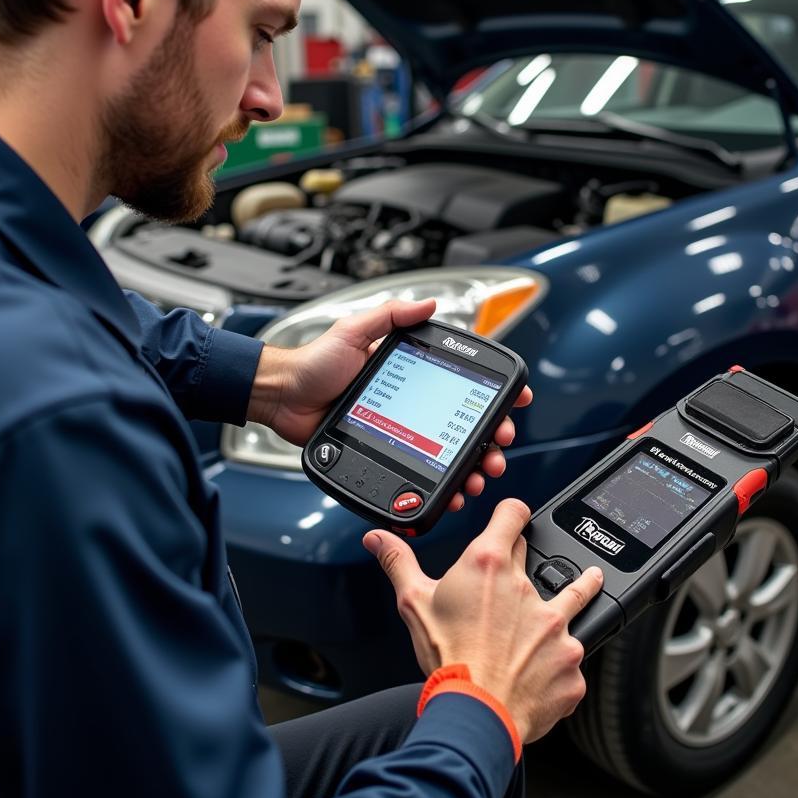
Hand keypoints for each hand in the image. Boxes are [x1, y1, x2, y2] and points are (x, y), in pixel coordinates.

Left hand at [246, 298, 532, 510]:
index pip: (463, 383)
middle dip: (491, 438)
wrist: (283, 398)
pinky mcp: (386, 454)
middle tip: (499, 446)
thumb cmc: (314, 364)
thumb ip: (390, 316)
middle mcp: (413, 402)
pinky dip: (441, 485)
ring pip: (449, 454)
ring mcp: (402, 430)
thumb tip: (429, 305)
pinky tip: (451, 492)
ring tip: (479, 475)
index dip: (494, 394)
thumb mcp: (354, 330)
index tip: (515, 401)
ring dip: (472, 466)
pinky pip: (420, 472)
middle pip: (465, 424)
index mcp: (412, 373)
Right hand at [364, 498, 603, 743]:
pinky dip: (561, 658)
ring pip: (578, 593)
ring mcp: (556, 625)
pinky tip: (548, 665)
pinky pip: (572, 654)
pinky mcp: (572, 659)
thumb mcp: (413, 603)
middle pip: (536, 555)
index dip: (512, 512)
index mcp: (490, 565)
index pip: (513, 513)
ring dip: (582, 585)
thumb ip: (398, 563)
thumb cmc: (446, 660)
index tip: (513, 516)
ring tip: (590, 578)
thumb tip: (379, 539)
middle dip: (525, 562)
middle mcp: (528, 588)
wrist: (475, 714)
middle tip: (511, 581)